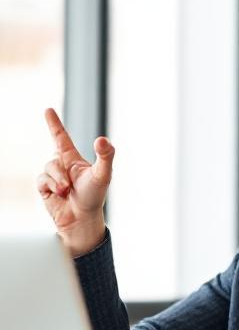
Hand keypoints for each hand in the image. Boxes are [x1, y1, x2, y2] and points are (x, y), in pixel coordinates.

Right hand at [38, 108, 113, 255]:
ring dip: (59, 180)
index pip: (61, 138)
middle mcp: (62, 165)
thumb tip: (102, 139)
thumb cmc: (94, 197)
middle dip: (59, 169)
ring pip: (49, 167)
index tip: (47, 110)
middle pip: (54, 154)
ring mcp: (52, 176)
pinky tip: (59, 194)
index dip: (54, 124)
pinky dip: (51, 186)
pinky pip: (41, 179)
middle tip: (71, 186)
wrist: (81, 219)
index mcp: (75, 159)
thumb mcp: (103, 175)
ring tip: (68, 191)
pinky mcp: (44, 186)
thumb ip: (105, 156)